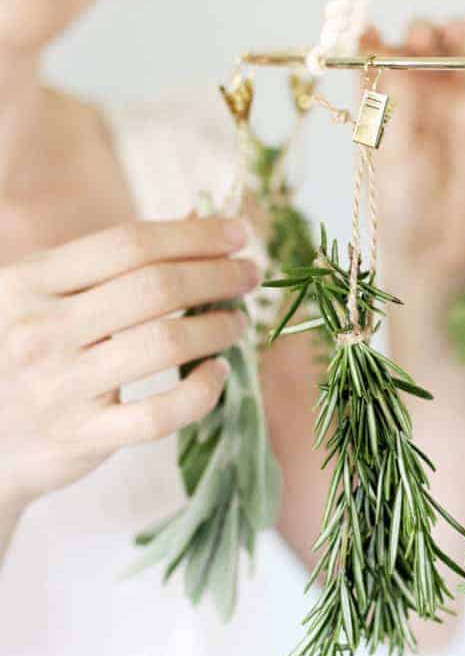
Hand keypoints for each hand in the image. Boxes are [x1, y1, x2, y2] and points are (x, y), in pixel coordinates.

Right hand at [0, 215, 260, 514]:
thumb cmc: (23, 351)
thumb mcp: (46, 293)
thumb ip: (112, 259)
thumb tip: (196, 218)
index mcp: (29, 281)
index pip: (128, 244)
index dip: (193, 235)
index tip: (237, 233)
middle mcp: (41, 330)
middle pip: (154, 288)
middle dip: (217, 275)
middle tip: (250, 275)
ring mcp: (61, 387)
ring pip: (165, 344)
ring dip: (217, 327)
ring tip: (237, 322)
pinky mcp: (83, 437)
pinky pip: (162, 413)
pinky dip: (202, 390)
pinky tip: (217, 373)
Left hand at [357, 10, 464, 311]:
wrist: (437, 252)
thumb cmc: (400, 208)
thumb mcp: (389, 154)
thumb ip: (395, 104)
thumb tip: (395, 54)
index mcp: (382, 102)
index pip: (375, 54)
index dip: (370, 35)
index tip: (365, 29)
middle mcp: (418, 96)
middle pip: (422, 44)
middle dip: (421, 34)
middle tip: (423, 40)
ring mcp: (456, 103)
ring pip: (460, 51)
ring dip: (458, 33)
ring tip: (457, 34)